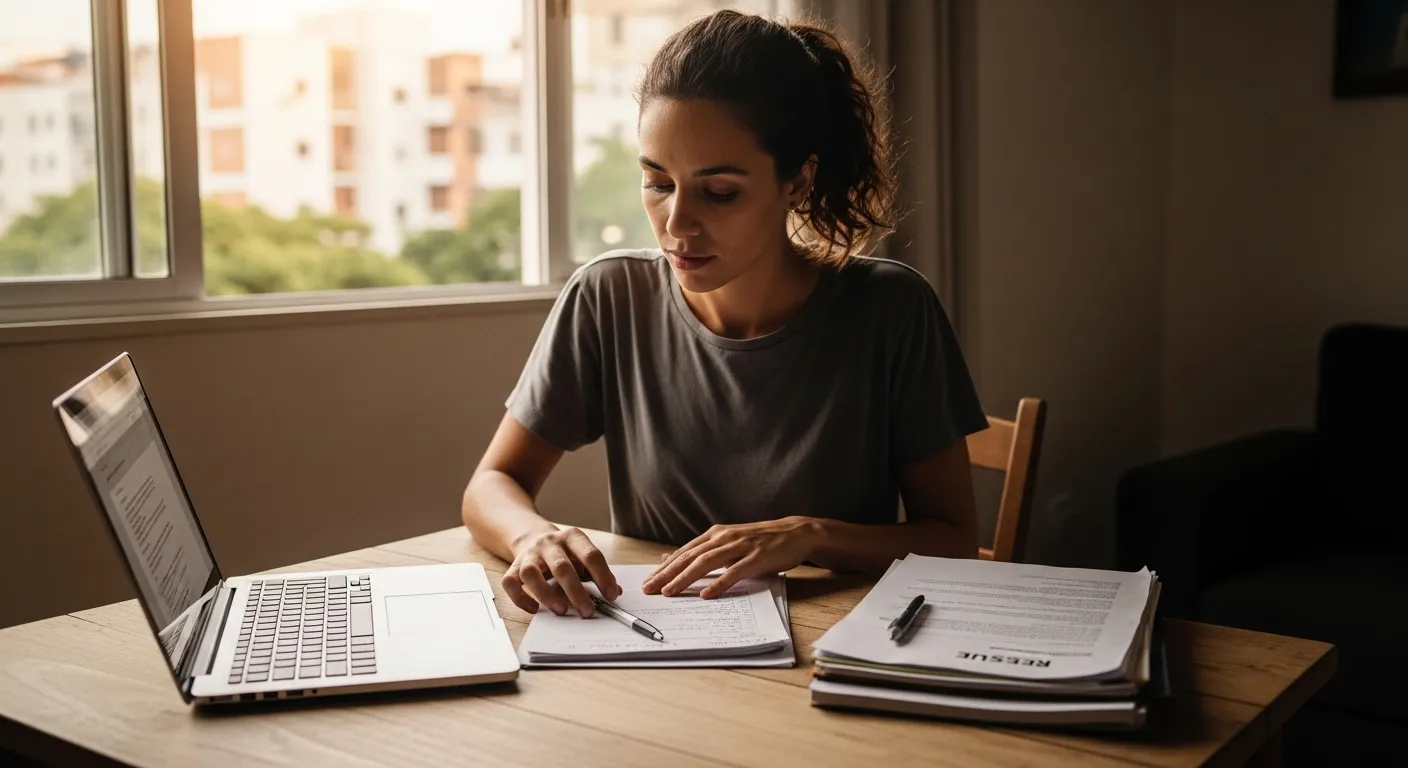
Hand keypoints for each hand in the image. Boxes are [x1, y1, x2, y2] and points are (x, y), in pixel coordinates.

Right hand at [502, 527, 620, 616]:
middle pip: (561, 566)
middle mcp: (549, 543)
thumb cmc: (565, 553)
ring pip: (531, 573)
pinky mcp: (513, 566)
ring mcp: (529, 554)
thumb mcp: (583, 556)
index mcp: (572, 537)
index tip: (611, 596)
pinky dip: (520, 598)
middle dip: (576, 592)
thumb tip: (615, 592)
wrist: (532, 535)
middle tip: (588, 611)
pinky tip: (534, 609)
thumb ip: (598, 573)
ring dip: (546, 594)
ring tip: (561, 610)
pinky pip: (510, 582)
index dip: (603, 576)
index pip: (590, 555)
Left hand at [642, 517, 821, 598]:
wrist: (795, 533)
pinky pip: (734, 572)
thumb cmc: (760, 542)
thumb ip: (703, 551)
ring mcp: (740, 546)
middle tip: (649, 589)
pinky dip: (719, 583)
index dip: (664, 567)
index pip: (684, 552)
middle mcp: (724, 537)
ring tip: (670, 592)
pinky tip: (706, 594)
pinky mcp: (756, 557)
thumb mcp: (729, 543)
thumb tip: (669, 558)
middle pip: (690, 557)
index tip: (647, 582)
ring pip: (706, 563)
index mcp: (716, 535)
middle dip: (667, 574)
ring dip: (685, 578)